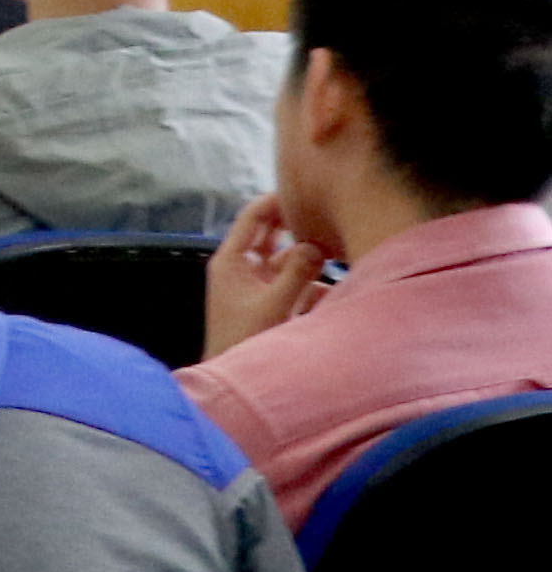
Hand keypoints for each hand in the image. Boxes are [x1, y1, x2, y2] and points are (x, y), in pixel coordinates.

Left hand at [202, 192, 329, 357]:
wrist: (235, 383)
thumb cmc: (244, 343)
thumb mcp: (274, 305)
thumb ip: (297, 273)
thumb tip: (317, 245)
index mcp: (231, 261)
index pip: (253, 218)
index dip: (276, 201)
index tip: (304, 189)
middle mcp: (243, 269)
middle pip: (275, 237)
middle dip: (302, 231)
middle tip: (329, 218)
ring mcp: (259, 287)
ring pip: (292, 262)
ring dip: (314, 264)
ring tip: (340, 257)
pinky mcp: (273, 304)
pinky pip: (298, 286)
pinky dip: (316, 288)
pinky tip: (334, 295)